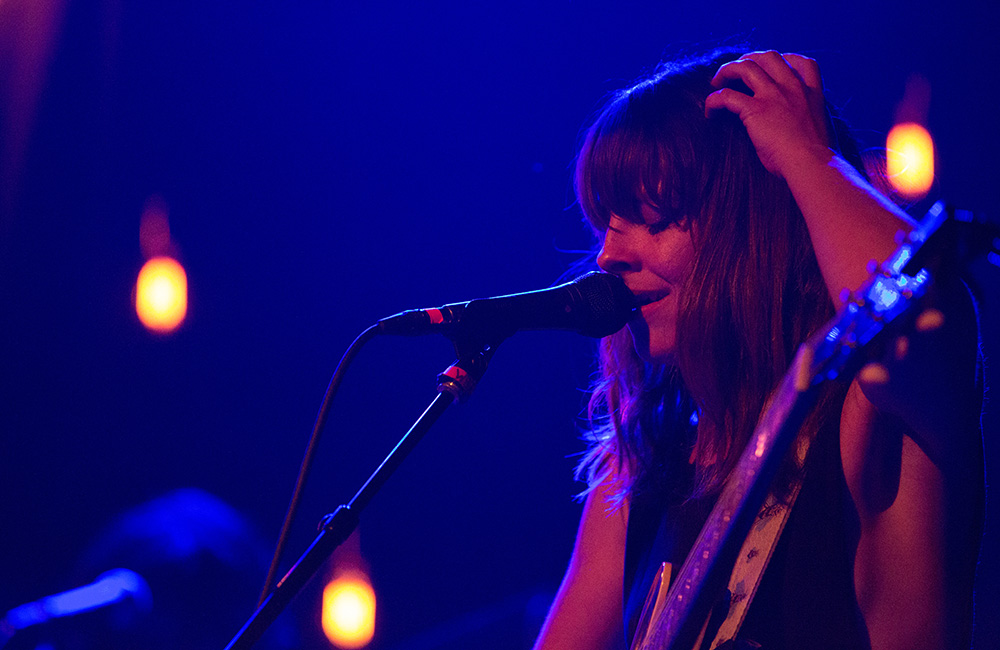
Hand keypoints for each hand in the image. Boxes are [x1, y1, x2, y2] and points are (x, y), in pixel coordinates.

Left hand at [705, 51, 830, 178]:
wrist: (812, 164)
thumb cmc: (817, 159)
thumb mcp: (822, 133)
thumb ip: (810, 122)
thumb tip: (804, 132)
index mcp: (812, 93)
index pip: (802, 63)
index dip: (784, 60)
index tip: (771, 69)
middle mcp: (793, 88)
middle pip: (769, 57)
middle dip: (750, 59)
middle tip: (737, 72)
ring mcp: (774, 95)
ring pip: (745, 67)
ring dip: (727, 71)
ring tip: (716, 82)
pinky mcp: (756, 109)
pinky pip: (727, 96)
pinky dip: (714, 100)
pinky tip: (710, 112)